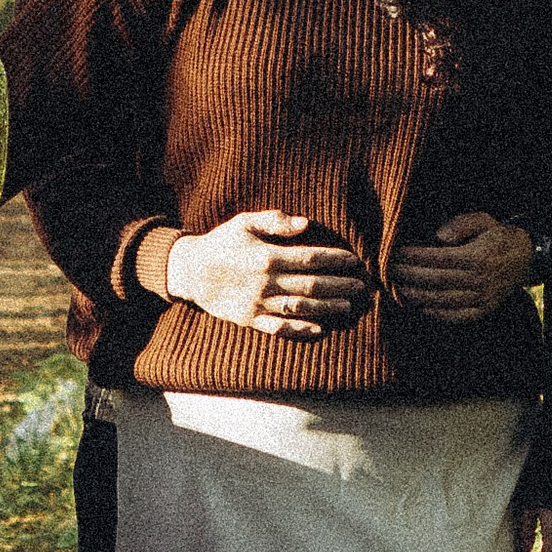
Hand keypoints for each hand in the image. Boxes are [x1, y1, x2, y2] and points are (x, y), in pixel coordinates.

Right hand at [165, 211, 370, 336]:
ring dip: (327, 307)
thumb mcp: (244, 222)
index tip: (354, 260)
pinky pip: (278, 328)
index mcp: (266, 256)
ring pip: (300, 307)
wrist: (190, 271)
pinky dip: (299, 330)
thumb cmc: (221, 243)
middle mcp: (265, 282)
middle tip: (361, 286)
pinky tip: (319, 329)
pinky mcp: (250, 319)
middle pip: (311, 285)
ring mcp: (258, 303)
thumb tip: (306, 224)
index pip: (310, 258)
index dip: (335, 259)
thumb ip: (275, 221)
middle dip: (339, 285)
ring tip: (348, 306)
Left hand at [388, 212, 534, 320]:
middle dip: (408, 275)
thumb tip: (439, 235)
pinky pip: (456, 316)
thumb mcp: (484, 220)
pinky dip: (435, 313)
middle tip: (388, 269)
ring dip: (416, 295)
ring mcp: (482, 298)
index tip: (395, 252)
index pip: (439, 259)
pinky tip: (419, 304)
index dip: (415, 256)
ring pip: (442, 300)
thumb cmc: (498, 236)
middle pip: (436, 280)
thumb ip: (462, 224)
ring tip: (397, 286)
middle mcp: (480, 280)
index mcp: (478, 257)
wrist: (526, 258)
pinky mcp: (483, 310)